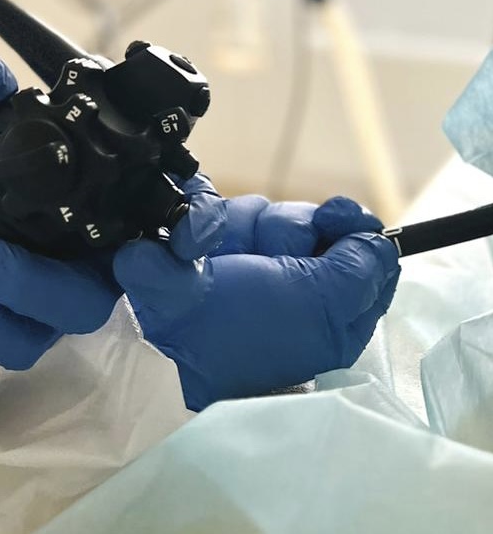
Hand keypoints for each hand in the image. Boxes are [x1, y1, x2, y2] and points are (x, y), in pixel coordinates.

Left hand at [0, 174, 227, 369]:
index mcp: (106, 186)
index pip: (178, 207)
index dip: (198, 224)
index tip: (188, 236)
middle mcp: (100, 240)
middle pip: (146, 276)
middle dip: (127, 279)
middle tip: (78, 247)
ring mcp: (66, 284)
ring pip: (82, 311)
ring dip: (33, 292)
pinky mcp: (26, 319)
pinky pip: (23, 342)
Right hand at [114, 196, 400, 411]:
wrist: (161, 327)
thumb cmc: (246, 330)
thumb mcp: (321, 311)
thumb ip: (362, 270)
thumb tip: (376, 239)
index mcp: (328, 310)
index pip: (364, 255)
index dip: (356, 231)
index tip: (338, 220)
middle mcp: (291, 282)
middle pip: (317, 225)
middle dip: (292, 233)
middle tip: (271, 259)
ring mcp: (248, 260)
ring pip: (270, 213)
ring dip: (250, 231)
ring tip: (227, 260)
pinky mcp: (211, 240)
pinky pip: (229, 209)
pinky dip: (215, 223)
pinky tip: (201, 248)